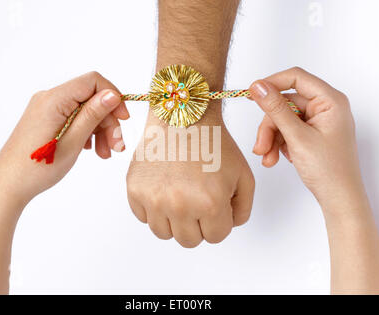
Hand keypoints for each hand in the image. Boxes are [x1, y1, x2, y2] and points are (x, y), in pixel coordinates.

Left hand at [0, 71, 128, 204]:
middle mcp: (48, 98)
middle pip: (90, 99)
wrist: (9, 185)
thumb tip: (112, 94)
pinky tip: (92, 150)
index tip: (124, 120)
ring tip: (106, 154)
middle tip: (117, 146)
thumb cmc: (38, 167)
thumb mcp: (73, 141)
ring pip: (84, 110)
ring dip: (100, 130)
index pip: (92, 82)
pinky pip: (73, 118)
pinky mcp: (46, 119)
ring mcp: (46, 109)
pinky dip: (87, 132)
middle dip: (107, 121)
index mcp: (54, 100)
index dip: (113, 97)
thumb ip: (92, 115)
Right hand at [126, 102, 254, 247]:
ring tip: (180, 196)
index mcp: (210, 203)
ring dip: (175, 221)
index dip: (219, 222)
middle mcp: (179, 205)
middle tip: (198, 201)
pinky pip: (144, 217)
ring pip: (164, 233)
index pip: (216, 237)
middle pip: (189, 241)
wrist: (183, 117)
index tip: (215, 204)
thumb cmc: (213, 143)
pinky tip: (164, 189)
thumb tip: (228, 226)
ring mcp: (153, 198)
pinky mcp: (134, 190)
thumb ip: (242, 209)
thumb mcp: (243, 176)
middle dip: (198, 225)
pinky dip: (154, 209)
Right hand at [250, 67, 363, 212]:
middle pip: (284, 103)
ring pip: (282, 119)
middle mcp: (325, 107)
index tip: (251, 94)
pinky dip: (277, 144)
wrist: (339, 199)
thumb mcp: (297, 137)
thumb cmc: (329, 170)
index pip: (296, 78)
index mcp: (330, 101)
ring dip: (271, 138)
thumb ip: (276, 109)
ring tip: (267, 158)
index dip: (271, 83)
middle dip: (269, 126)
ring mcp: (318, 121)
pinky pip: (286, 131)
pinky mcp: (311, 133)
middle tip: (260, 146)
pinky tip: (276, 158)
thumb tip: (258, 86)